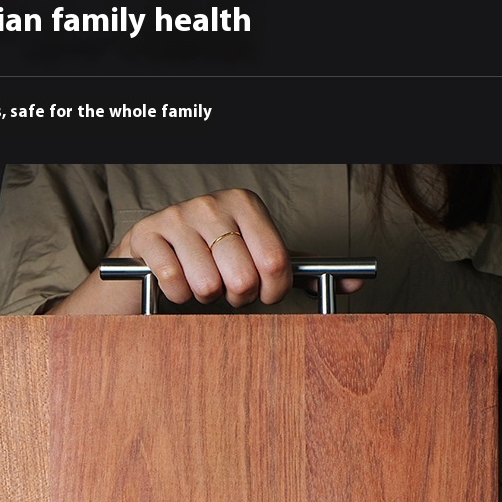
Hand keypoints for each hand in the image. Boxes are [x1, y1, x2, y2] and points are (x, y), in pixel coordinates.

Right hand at [47, 188, 364, 315]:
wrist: (153, 253)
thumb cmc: (215, 259)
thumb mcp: (258, 258)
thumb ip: (302, 270)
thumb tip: (355, 283)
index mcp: (246, 204)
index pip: (276, 262)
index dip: (271, 292)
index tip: (263, 294)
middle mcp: (213, 203)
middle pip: (243, 277)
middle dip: (238, 297)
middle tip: (230, 291)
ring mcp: (177, 216)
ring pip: (207, 285)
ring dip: (206, 298)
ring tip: (203, 284)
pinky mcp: (147, 235)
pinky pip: (174, 284)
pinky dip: (178, 296)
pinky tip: (177, 282)